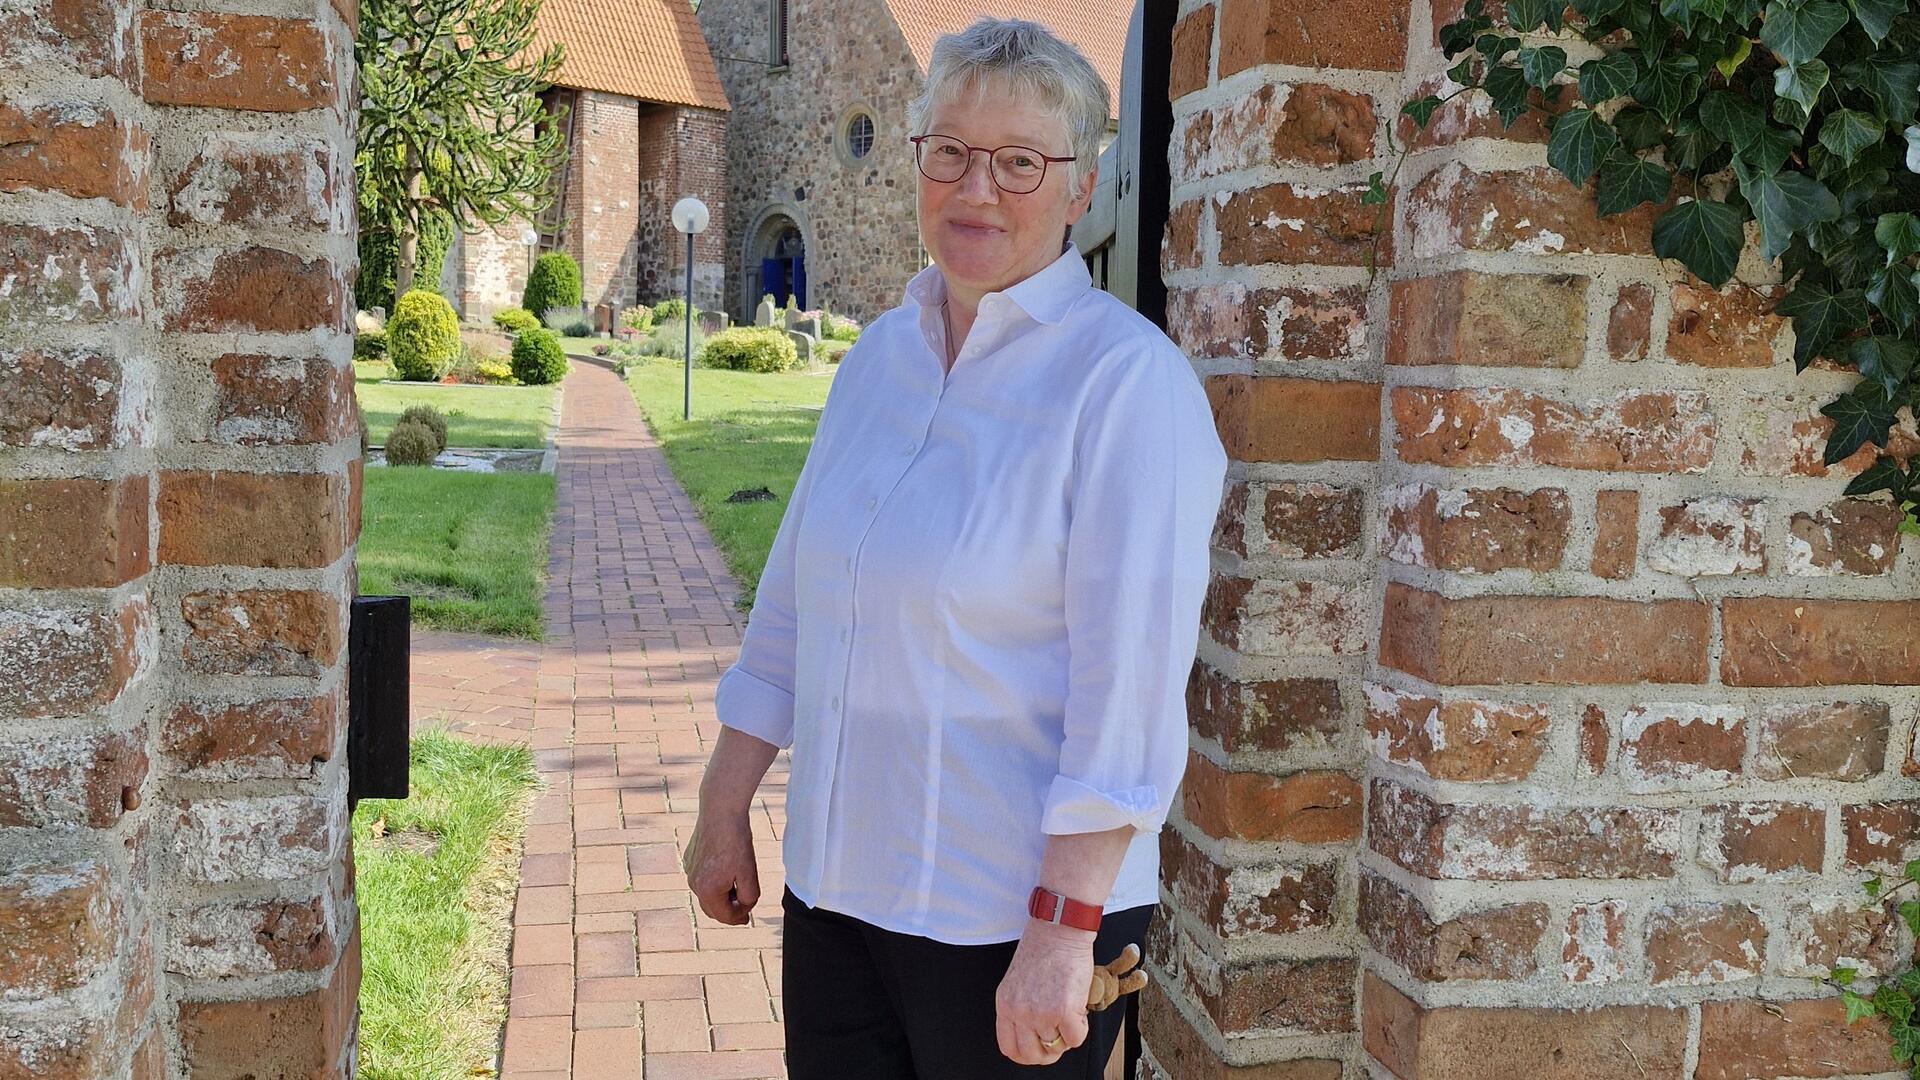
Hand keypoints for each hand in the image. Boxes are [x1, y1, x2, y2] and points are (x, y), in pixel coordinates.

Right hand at [683, 806, 759, 924]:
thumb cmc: (736, 842)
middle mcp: (693, 884)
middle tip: (744, 909)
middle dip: (729, 910)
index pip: (724, 916)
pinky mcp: (689, 859)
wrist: (720, 812)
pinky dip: (714, 881)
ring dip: (722, 895)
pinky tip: (726, 869)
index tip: (748, 918)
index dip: (739, 918)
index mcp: (707, 891)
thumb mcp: (749, 873)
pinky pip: (702, 878)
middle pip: (712, 908)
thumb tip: (744, 907)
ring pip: (707, 893)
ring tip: (737, 884)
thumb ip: (749, 897)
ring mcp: (689, 871)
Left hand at [994, 919, 1094, 1065]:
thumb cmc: (1042, 949)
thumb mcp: (1017, 982)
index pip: (1009, 1048)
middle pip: (1031, 1055)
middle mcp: (1019, 1012)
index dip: (1026, 1054)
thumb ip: (1021, 1007)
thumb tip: (1037, 1033)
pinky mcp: (1064, 1010)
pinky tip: (1079, 1009)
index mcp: (1005, 1004)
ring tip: (1070, 1013)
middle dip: (1048, 1053)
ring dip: (1067, 1035)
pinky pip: (1076, 1038)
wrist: (1058, 930)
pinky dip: (1081, 1028)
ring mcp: (1041, 1013)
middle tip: (1059, 1040)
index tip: (1038, 1050)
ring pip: (1056, 1047)